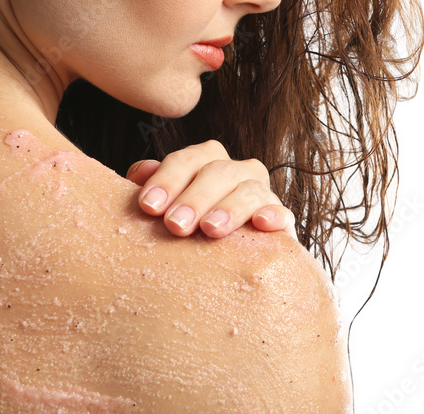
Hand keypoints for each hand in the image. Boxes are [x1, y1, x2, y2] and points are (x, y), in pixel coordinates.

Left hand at [125, 140, 296, 238]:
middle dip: (195, 198)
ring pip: (250, 189)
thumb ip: (153, 187)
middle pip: (218, 172)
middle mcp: (237, 171)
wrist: (228, 263)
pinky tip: (261, 224)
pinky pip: (282, 213)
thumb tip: (140, 172)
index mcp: (206, 161)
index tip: (149, 206)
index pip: (187, 161)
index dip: (167, 180)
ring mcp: (262, 194)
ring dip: (229, 208)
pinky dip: (274, 215)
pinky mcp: (282, 221)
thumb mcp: (167, 207)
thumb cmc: (188, 229)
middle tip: (175, 225)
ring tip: (210, 229)